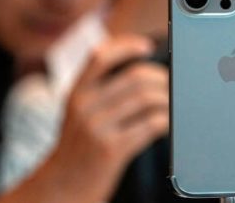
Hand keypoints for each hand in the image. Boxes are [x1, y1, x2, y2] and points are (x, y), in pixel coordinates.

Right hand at [0, 35, 168, 202]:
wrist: (61, 188)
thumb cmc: (78, 148)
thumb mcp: (78, 114)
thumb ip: (100, 91)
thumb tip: (142, 73)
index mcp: (75, 93)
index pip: (100, 56)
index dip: (126, 46)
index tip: (147, 46)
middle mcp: (84, 107)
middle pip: (135, 77)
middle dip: (162, 78)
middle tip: (172, 84)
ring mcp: (97, 128)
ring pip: (147, 99)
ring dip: (168, 101)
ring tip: (173, 105)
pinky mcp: (112, 149)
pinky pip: (151, 124)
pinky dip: (166, 121)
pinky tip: (168, 124)